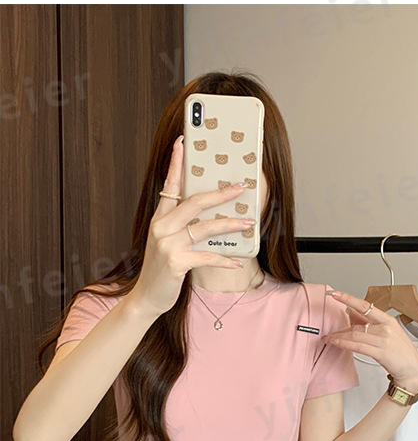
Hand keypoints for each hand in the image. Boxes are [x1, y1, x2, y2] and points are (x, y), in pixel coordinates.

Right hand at [128, 135, 256, 318]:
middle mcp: (162, 227)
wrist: (146, 297)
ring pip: (205, 228)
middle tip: (240, 187)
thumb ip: (182, 227)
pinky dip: (224, 259)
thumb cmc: (162, 269)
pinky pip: (207, 257)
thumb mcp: (167, 243)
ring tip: (248, 222)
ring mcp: (168, 244)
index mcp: (159, 218)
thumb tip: (209, 216)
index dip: (176, 164)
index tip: (182, 143)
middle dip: (219, 193)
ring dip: (230, 225)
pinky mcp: (176, 262)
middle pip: (194, 202)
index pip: (170, 185)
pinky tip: (237, 261)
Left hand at [322, 290, 417, 393]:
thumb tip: (351, 312)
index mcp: (388, 320)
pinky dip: (344, 344)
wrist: (413, 369)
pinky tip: (337, 344)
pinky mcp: (381, 353)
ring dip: (339, 337)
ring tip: (330, 339)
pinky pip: (358, 346)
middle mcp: (386, 328)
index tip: (335, 294)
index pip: (365, 305)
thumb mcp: (388, 333)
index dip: (348, 298)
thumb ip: (369, 323)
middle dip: (340, 328)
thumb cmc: (401, 352)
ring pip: (355, 334)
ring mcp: (384, 340)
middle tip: (329, 331)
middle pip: (357, 324)